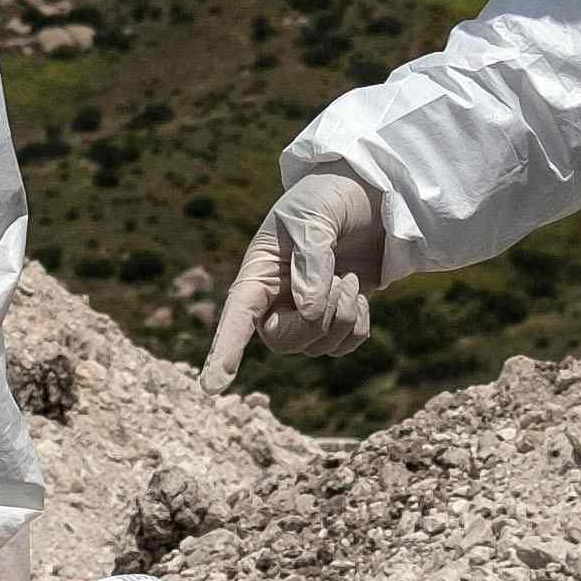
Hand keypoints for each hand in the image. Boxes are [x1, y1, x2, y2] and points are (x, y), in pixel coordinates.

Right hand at [200, 169, 388, 383]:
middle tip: (340, 279)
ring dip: (343, 315)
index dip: (224, 349)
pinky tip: (359, 296)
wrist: (368, 194)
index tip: (212, 385)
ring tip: (348, 277)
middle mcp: (274, 300)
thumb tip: (307, 311)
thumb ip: (310, 262)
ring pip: (316, 346)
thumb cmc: (328, 197)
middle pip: (283, 342)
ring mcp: (304, 313)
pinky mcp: (334, 318)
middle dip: (317, 320)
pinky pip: (342, 345)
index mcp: (258, 273)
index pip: (237, 316)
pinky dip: (358, 324)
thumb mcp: (315, 217)